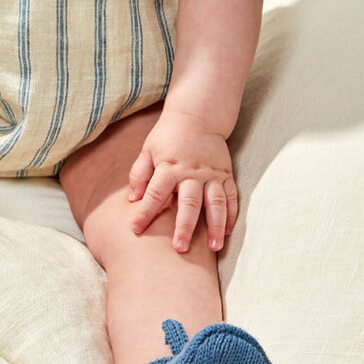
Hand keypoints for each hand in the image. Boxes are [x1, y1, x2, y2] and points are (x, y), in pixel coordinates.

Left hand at [127, 111, 238, 250]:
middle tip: (179, 248)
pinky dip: (231, 215)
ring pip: (215, 203)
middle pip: (188, 204)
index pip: (155, 194)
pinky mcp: (225, 174)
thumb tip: (132, 199)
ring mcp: (211, 174)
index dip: (145, 212)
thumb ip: (139, 173)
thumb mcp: (148, 150)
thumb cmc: (168, 135)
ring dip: (215, 226)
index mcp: (169, 167)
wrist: (197, 115)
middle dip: (184, 227)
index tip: (135, 230)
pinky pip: (231, 197)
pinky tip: (227, 232)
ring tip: (213, 248)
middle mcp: (191, 173)